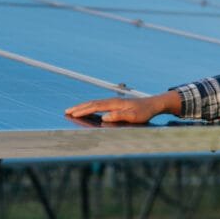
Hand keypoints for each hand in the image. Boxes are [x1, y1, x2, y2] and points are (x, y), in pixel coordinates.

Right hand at [65, 91, 181, 124]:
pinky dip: (90, 106)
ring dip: (83, 106)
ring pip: (95, 103)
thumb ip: (119, 116)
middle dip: (79, 107)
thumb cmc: (145, 111)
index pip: (95, 106)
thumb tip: (104, 117)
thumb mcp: (134, 116)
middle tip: (66, 111)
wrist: (153, 103)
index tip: (72, 113)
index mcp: (115, 103)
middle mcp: (113, 100)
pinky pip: (99, 104)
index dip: (83, 110)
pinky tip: (87, 110)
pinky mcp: (115, 104)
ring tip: (72, 110)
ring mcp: (113, 101)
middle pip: (92, 103)